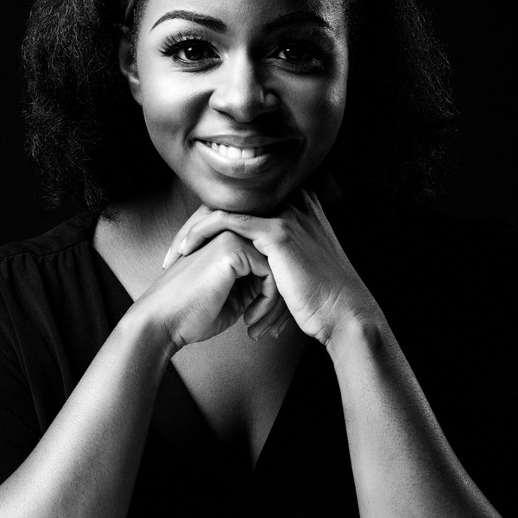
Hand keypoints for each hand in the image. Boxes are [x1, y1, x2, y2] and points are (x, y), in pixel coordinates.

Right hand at [133, 229, 288, 351]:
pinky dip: (268, 301)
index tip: (268, 322)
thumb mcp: (231, 297)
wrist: (161, 322)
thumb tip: (280, 286)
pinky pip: (270, 274)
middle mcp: (228, 233)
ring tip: (258, 326)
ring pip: (277, 268)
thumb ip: (253, 284)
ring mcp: (229, 237)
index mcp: (225, 243)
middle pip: (276, 263)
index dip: (274, 294)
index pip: (268, 262)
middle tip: (270, 328)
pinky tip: (250, 318)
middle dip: (279, 300)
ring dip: (275, 304)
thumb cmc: (190, 315)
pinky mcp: (232, 250)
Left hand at [162, 191, 380, 347]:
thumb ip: (271, 259)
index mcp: (296, 208)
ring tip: (176, 253)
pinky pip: (227, 222)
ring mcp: (287, 214)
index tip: (186, 248)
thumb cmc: (317, 301)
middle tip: (174, 251)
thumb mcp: (293, 270)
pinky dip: (202, 234)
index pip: (240, 206)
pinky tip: (186, 250)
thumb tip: (244, 271)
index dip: (210, 225)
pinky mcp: (278, 232)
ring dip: (194, 232)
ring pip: (223, 211)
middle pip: (229, 204)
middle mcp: (293, 203)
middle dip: (196, 228)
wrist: (343, 315)